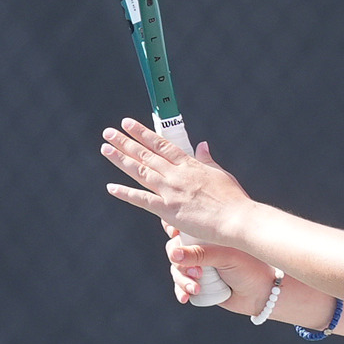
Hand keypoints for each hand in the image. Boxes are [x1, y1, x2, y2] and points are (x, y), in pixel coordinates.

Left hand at [101, 118, 253, 243]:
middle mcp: (177, 175)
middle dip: (126, 141)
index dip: (143, 133)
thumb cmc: (233, 199)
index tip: (129, 124)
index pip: (161, 144)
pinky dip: (126, 193)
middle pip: (146, 154)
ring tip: (106, 148)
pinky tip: (111, 187)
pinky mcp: (168, 210)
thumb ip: (207, 160)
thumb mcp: (221, 174)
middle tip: (109, 132)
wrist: (237, 219)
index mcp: (190, 165)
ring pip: (141, 171)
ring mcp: (171, 191)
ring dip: (121, 159)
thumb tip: (202, 145)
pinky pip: (142, 200)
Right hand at [163, 225, 278, 313]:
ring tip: (196, 288)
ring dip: (182, 279)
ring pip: (176, 269)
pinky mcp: (198, 284)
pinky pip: (180, 286)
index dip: (174, 229)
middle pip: (174, 250)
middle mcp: (202, 248)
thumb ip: (201, 254)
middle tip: (197, 272)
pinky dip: (181, 291)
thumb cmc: (251, 268)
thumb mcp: (226, 257)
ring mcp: (199, 266)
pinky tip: (185, 298)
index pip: (184, 225)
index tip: (174, 235)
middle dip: (181, 262)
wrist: (263, 294)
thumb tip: (173, 254)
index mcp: (210, 233)